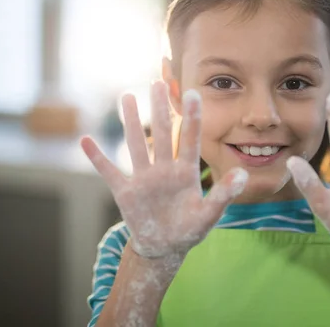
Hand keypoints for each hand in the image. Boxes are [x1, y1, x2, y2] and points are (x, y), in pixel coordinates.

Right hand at [81, 81, 247, 257]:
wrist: (165, 247)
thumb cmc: (190, 229)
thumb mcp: (209, 214)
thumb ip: (224, 195)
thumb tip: (244, 175)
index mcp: (186, 172)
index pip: (189, 139)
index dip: (191, 117)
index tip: (193, 93)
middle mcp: (164, 169)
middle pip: (161, 134)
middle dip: (160, 109)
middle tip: (158, 82)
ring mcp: (143, 178)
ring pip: (136, 145)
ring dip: (131, 122)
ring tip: (127, 96)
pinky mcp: (125, 192)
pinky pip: (109, 172)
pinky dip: (97, 158)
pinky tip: (86, 141)